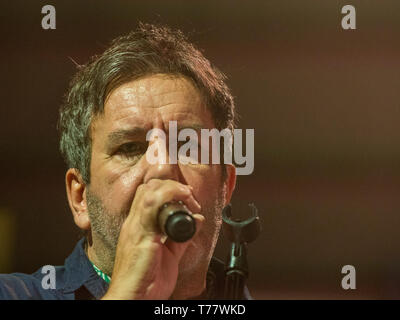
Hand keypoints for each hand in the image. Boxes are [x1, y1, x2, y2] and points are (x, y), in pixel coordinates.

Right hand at [101, 179, 203, 299]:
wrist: (134, 299)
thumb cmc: (147, 282)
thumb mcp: (170, 255)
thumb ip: (182, 237)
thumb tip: (197, 219)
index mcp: (138, 227)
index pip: (147, 194)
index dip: (168, 188)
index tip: (186, 195)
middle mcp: (134, 224)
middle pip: (148, 188)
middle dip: (172, 185)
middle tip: (189, 196)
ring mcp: (135, 228)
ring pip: (149, 192)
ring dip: (172, 189)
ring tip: (187, 197)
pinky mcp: (141, 236)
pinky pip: (150, 207)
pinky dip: (169, 197)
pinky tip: (182, 201)